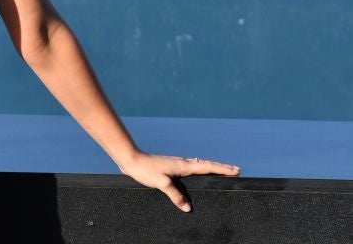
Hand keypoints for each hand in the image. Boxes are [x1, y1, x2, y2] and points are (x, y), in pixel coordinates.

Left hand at [118, 152, 240, 212]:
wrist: (131, 160)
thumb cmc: (145, 170)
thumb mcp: (161, 183)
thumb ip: (175, 195)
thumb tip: (188, 208)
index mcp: (183, 166)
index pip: (207, 167)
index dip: (222, 169)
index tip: (236, 170)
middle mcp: (182, 162)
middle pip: (206, 164)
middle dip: (221, 167)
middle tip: (236, 170)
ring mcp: (176, 163)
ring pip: (198, 164)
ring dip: (211, 167)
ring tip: (221, 170)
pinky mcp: (170, 165)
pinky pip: (191, 166)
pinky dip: (200, 168)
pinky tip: (197, 172)